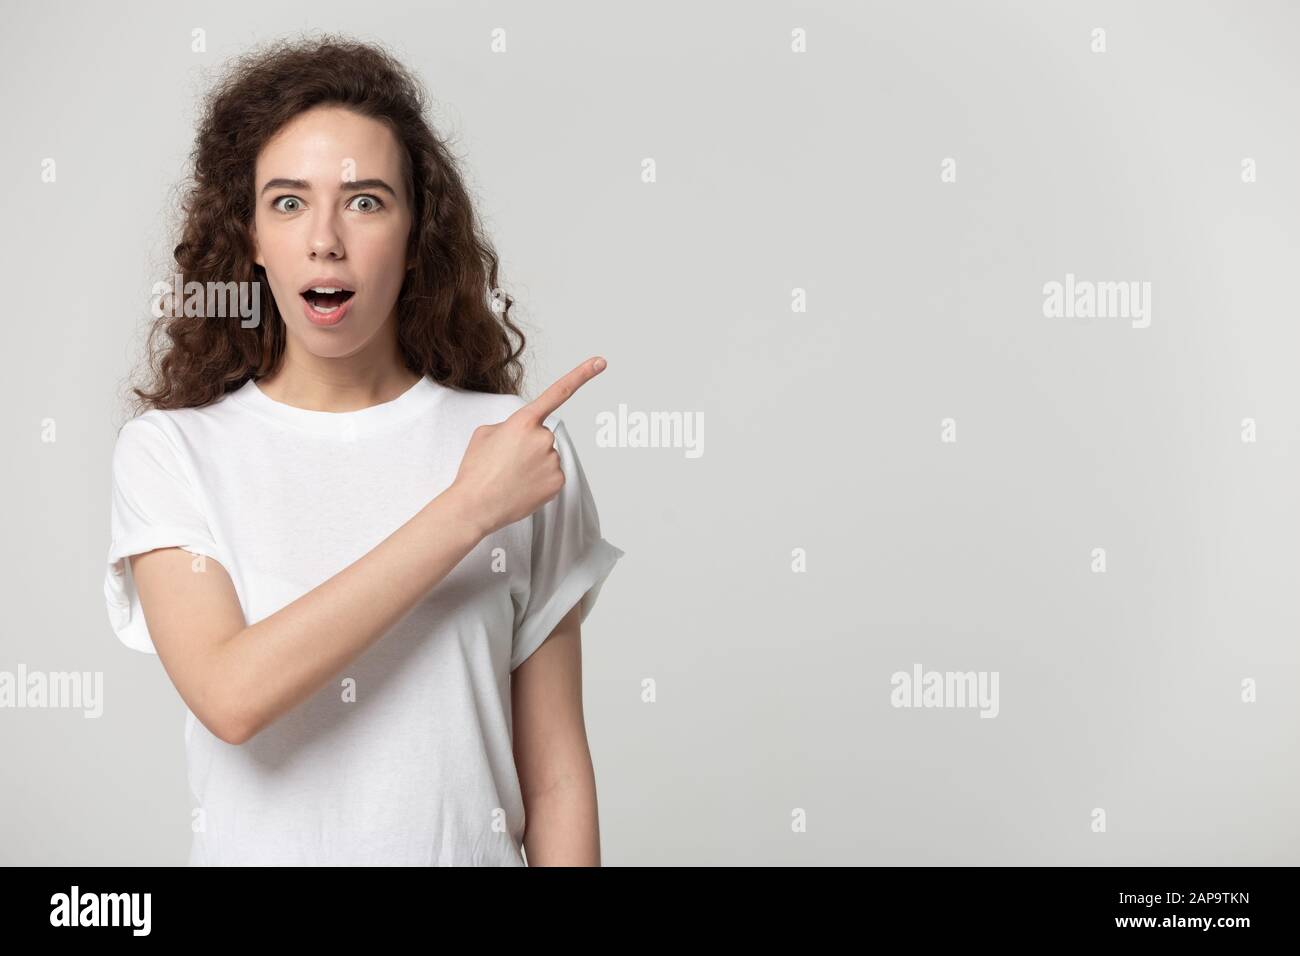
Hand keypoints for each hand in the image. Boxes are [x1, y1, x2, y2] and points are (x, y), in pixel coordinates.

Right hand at [449, 356, 606, 537]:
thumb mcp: (485, 433)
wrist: (475, 505)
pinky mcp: (558, 482)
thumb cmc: (476, 469)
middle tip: (507, 462)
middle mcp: (543, 437)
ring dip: (533, 464)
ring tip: (511, 476)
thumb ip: (510, 425)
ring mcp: (553, 460)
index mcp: (524, 421)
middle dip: (528, 446)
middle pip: (543, 436)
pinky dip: (539, 481)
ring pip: (548, 457)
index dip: (582, 375)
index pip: (558, 392)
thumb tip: (523, 434)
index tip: (601, 362)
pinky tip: (522, 487)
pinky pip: (552, 475)